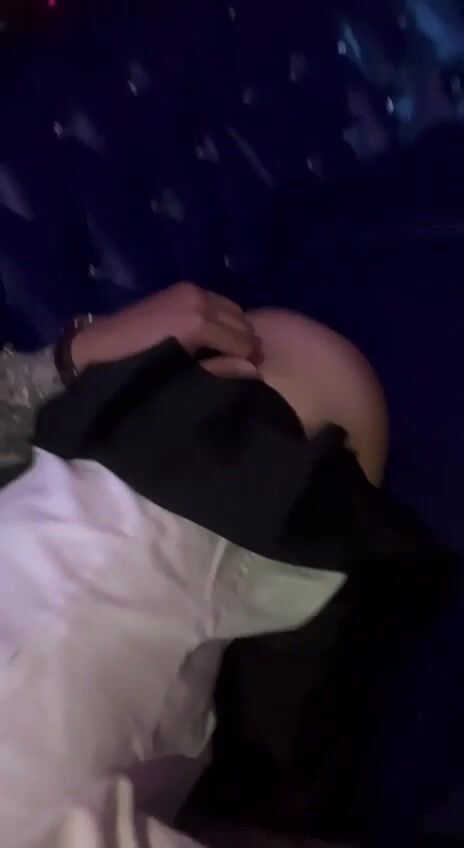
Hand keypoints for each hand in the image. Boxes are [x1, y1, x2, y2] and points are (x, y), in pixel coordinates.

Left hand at [72, 282, 261, 375]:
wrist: (97, 348)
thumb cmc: (138, 371)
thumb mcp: (182, 377)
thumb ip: (218, 371)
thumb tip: (253, 370)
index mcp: (199, 322)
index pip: (245, 342)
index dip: (248, 362)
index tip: (244, 376)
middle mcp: (199, 299)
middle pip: (243, 323)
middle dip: (244, 344)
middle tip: (235, 365)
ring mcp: (190, 291)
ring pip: (233, 310)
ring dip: (233, 330)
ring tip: (222, 351)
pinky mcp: (182, 288)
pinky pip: (217, 302)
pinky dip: (221, 318)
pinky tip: (209, 335)